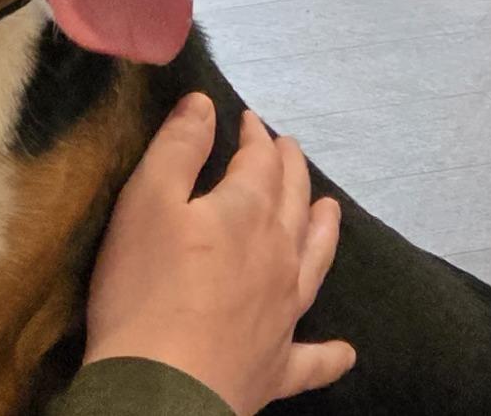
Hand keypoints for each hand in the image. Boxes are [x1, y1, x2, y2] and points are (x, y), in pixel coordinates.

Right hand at [85, 93, 354, 415]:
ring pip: (315, 263)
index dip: (255, 135)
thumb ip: (179, 147)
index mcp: (246, 213)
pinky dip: (330, 352)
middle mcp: (278, 257)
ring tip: (330, 210)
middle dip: (290, 169)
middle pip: (293, 202)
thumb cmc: (145, 287)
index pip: (260, 161)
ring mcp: (284, 314)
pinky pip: (313, 357)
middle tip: (288, 147)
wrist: (160, 389)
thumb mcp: (148, 200)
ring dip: (323, 232)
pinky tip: (345, 350)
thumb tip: (205, 104)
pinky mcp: (277, 366)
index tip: (249, 119)